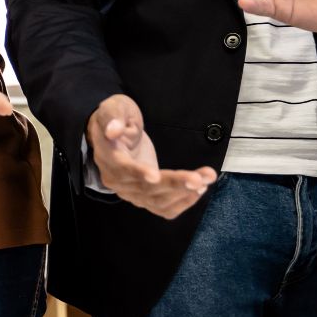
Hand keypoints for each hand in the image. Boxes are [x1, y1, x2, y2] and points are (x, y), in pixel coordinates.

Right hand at [87, 95, 217, 219]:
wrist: (115, 135)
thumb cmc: (117, 119)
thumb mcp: (113, 108)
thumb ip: (112, 117)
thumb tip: (113, 130)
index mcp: (108, 157)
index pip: (123, 169)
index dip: (139, 173)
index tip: (155, 176)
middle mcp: (116, 180)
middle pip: (146, 189)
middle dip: (175, 183)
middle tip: (200, 178)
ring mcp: (130, 191)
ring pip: (157, 201)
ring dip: (184, 193)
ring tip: (207, 177)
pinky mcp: (143, 196)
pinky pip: (162, 208)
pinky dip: (182, 202)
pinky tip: (199, 190)